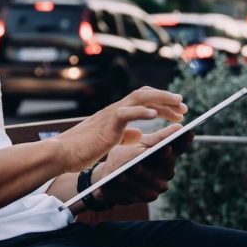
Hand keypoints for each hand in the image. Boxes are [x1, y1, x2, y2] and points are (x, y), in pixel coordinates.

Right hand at [55, 87, 186, 173]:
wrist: (63, 152)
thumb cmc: (82, 148)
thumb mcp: (109, 140)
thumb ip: (124, 134)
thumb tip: (139, 133)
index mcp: (116, 113)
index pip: (143, 100)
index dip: (162, 103)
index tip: (178, 110)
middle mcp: (115, 109)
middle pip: (145, 94)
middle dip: (167, 99)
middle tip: (184, 106)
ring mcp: (111, 115)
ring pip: (140, 98)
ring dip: (161, 100)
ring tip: (177, 105)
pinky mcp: (107, 125)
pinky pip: (127, 113)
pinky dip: (142, 112)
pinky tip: (156, 116)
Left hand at [92, 123, 194, 205]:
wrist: (108, 175)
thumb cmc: (127, 155)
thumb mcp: (141, 144)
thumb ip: (159, 138)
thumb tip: (179, 127)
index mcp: (167, 156)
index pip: (179, 147)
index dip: (184, 142)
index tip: (188, 132)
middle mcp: (166, 173)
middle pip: (166, 164)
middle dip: (163, 157)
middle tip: (164, 147)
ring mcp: (156, 187)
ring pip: (151, 179)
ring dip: (142, 173)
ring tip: (134, 166)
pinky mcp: (144, 197)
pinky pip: (137, 191)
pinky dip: (128, 185)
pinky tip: (120, 177)